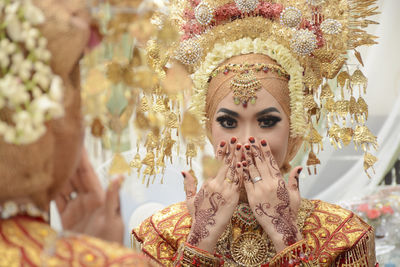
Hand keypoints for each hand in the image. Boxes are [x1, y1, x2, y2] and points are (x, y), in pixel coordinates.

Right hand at [55, 150, 123, 243]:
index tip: (77, 143)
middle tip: (59, 146)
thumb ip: (113, 198)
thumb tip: (119, 176)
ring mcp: (78, 208)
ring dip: (59, 175)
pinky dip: (52, 192)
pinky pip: (59, 201)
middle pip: (75, 177)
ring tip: (51, 160)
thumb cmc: (110, 240)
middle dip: (69, 162)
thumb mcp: (113, 219)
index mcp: (99, 196)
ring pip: (66, 187)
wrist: (98, 260)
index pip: (88, 173)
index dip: (82, 159)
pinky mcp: (69, 217)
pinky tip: (47, 182)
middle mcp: (88, 199)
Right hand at [182, 137, 242, 252]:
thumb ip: (188, 184)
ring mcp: (225, 191)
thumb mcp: (190, 199)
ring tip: (242, 146)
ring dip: (238, 157)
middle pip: (224, 164)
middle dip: (230, 151)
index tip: (223, 142)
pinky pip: (239, 182)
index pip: (214, 164)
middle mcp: (215, 185)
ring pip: (233, 171)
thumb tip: (183, 170)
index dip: (219, 152)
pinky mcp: (233, 198)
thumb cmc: (197, 216)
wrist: (205, 231)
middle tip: (235, 139)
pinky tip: (245, 162)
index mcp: (206, 183)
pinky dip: (241, 172)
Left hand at [239, 138, 301, 251]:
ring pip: (252, 170)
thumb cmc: (290, 212)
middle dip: (254, 150)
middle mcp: (270, 184)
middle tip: (249, 139)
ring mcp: (260, 190)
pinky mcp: (252, 198)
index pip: (272, 162)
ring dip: (247, 157)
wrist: (282, 227)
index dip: (266, 151)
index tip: (262, 141)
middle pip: (261, 163)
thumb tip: (299, 167)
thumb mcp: (295, 195)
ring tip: (242, 147)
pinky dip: (242, 172)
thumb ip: (294, 180)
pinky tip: (238, 163)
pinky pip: (246, 182)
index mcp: (280, 181)